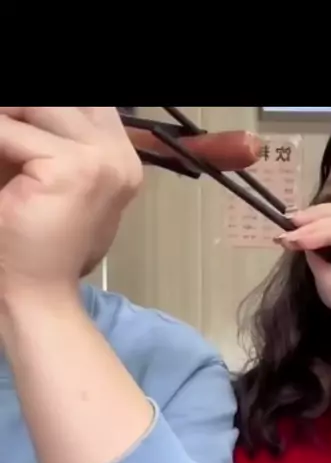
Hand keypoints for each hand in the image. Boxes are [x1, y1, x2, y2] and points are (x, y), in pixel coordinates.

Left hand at [0, 107, 141, 297]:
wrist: (36, 295)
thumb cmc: (35, 247)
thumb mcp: (46, 179)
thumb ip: (44, 139)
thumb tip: (16, 113)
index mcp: (119, 159)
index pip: (85, 106)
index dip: (43, 112)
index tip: (17, 126)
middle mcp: (120, 156)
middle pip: (62, 100)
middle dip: (19, 114)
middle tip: (2, 147)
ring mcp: (103, 161)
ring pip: (37, 107)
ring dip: (6, 124)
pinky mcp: (76, 170)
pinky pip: (12, 131)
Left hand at [278, 203, 330, 358]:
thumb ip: (320, 264)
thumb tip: (301, 244)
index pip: (330, 227)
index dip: (306, 228)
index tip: (282, 237)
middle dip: (306, 221)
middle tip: (282, 228)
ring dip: (312, 226)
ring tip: (290, 236)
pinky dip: (326, 231)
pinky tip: (306, 238)